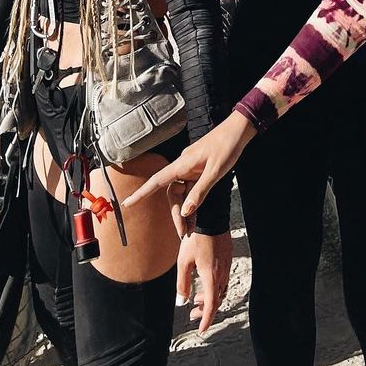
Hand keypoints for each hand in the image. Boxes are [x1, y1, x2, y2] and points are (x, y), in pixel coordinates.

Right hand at [124, 111, 255, 224]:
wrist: (239, 130)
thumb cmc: (227, 147)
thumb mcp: (215, 172)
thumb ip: (200, 192)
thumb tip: (186, 211)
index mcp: (182, 164)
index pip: (157, 181)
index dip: (141, 193)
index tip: (127, 203)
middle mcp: (183, 166)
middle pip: (172, 194)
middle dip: (176, 214)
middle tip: (182, 234)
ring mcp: (191, 168)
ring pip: (182, 194)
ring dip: (185, 212)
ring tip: (190, 231)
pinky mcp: (199, 170)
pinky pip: (191, 190)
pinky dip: (193, 203)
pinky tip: (195, 217)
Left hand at [175, 230, 232, 332]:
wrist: (212, 218)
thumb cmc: (196, 239)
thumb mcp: (183, 262)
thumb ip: (182, 283)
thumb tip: (182, 302)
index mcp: (211, 277)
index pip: (211, 305)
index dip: (207, 319)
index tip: (202, 330)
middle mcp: (222, 274)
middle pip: (217, 300)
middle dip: (205, 311)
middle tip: (193, 315)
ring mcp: (226, 266)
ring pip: (221, 290)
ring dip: (209, 298)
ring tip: (196, 298)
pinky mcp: (228, 259)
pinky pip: (223, 280)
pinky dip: (214, 287)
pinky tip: (205, 282)